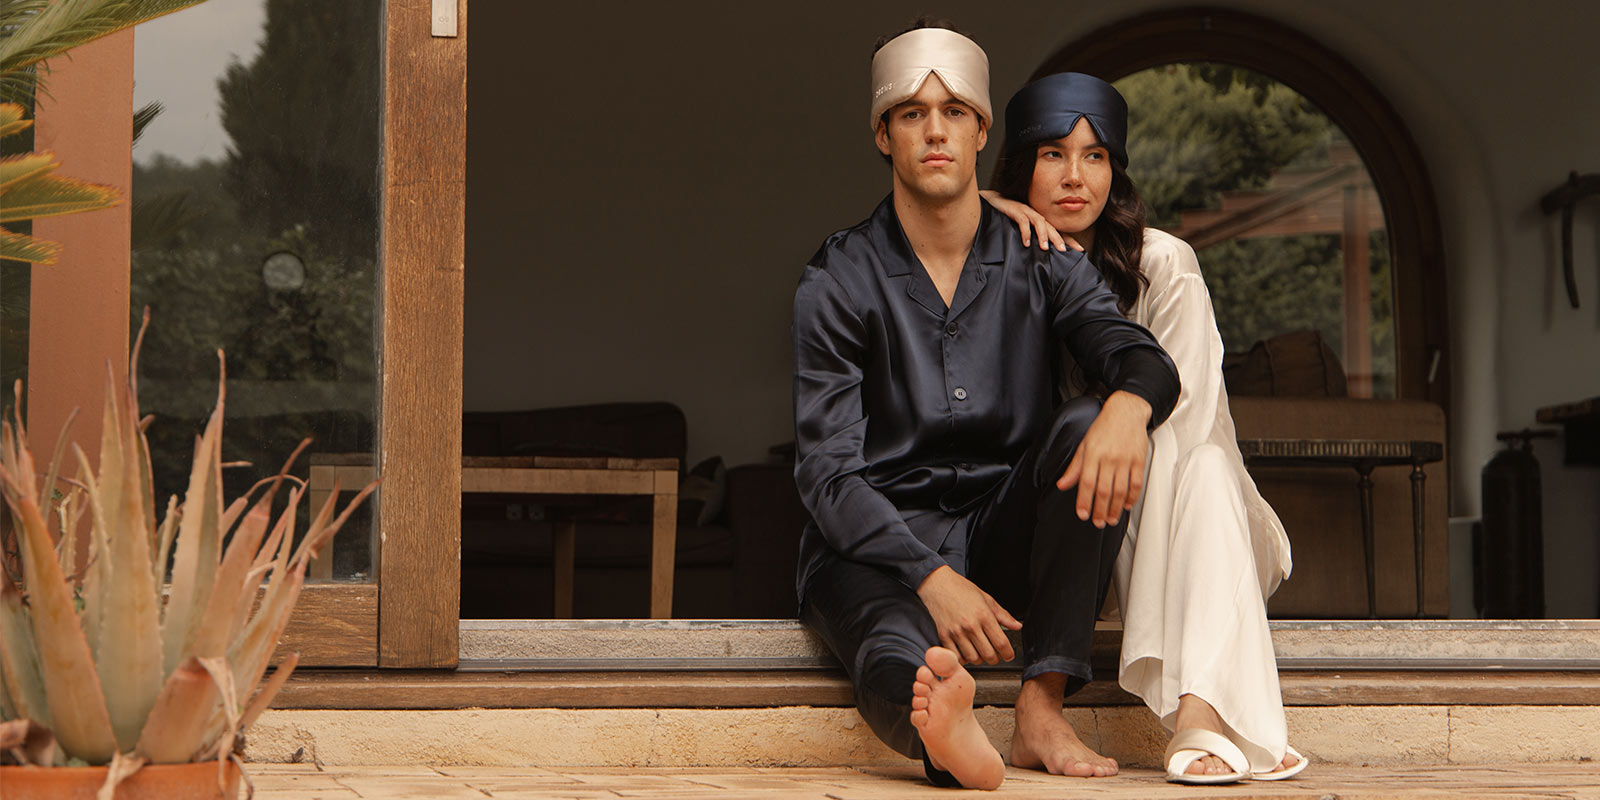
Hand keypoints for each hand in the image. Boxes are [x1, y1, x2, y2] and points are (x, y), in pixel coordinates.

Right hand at [916, 565, 1021, 664]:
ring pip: (973, 658)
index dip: (1008, 653)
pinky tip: (965, 652)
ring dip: (979, 659)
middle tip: (995, 656)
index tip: (1008, 655)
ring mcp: (956, 632)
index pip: (1001, 643)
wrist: (937, 584)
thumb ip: (1003, 615)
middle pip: (988, 654)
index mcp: (983, 615)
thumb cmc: (961, 589)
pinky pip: (956, 656)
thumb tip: (1017, 626)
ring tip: (980, 653)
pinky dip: (963, 659)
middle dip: (995, 659)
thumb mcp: (986, 598)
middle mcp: (970, 625)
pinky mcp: (943, 636)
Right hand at [979, 190, 1082, 252]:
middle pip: (1052, 228)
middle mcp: (1036, 216)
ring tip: (1044, 248)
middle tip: (1064, 251)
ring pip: (1040, 223)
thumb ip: (1032, 239)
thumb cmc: (1008, 217)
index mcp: (1040, 221)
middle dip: (1059, 239)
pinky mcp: (1016, 210)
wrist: (994, 202)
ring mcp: (1027, 212)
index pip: (1058, 231)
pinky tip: (1026, 243)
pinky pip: (1023, 221)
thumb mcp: (1022, 229)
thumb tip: (1041, 255)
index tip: (1081, 250)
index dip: (1070, 240)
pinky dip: (1025, 232)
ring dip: (1043, 235)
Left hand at [1056, 391, 1152, 527]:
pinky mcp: (1139, 460)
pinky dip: (1132, 497)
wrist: (1126, 411)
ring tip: (1111, 519)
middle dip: (1100, 510)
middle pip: (1104, 490)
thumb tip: (1062, 484)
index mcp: (1092, 454)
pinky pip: (1136, 483)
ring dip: (1116, 508)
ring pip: (1120, 490)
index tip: (1082, 514)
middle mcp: (1109, 458)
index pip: (1086, 483)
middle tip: (1098, 522)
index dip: (1084, 501)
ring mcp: (1125, 460)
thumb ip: (1074, 467)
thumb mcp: (1084, 445)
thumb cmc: (1104, 427)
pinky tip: (1126, 505)